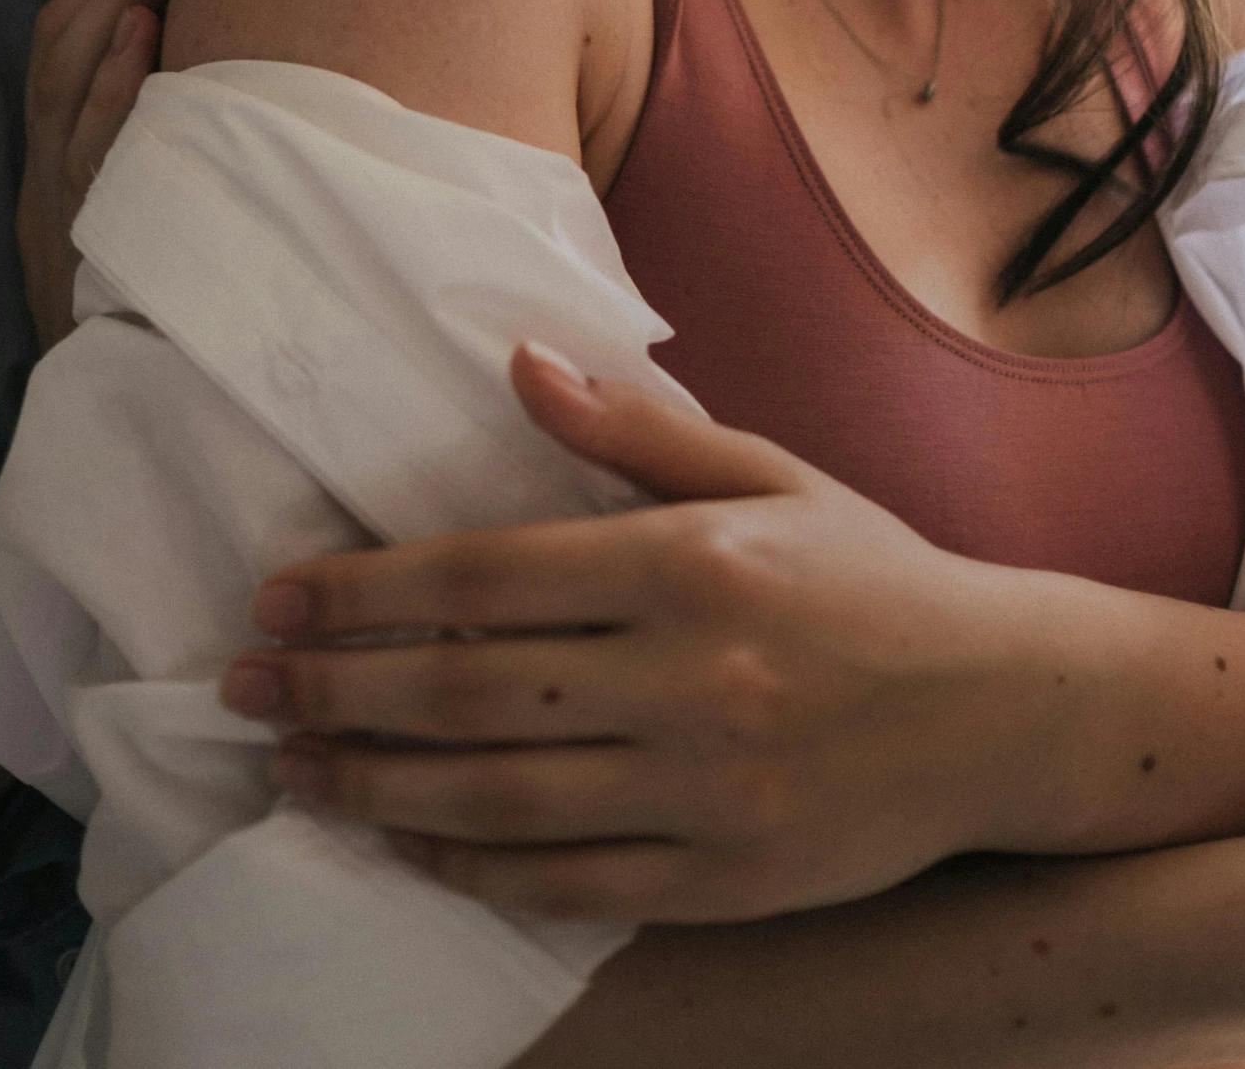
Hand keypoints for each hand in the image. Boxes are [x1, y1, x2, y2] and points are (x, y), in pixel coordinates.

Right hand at [17, 0, 203, 351]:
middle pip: (60, 41)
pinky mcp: (88, 242)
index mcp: (61, 161)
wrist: (122, 412)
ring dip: (118, 2)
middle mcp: (49, 173)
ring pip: (64, 84)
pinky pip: (90, 156)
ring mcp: (64, 205)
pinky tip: (142, 37)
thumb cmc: (156, 306)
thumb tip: (231, 76)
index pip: (65, 39)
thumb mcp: (152, 221)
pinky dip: (113, 91)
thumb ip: (169, 147)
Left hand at [222, 344, 1057, 923]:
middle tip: (241, 689)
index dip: (367, 590)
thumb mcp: (766, 472)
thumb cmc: (872, 572)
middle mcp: (691, 675)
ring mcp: (707, 788)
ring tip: (291, 768)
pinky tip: (405, 842)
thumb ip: (633, 431)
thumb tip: (516, 363)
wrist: (1004, 708)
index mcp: (692, 561)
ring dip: (375, 784)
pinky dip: (472, 867)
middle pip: (468, 691)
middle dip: (335, 690)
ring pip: (498, 796)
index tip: (279, 596)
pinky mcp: (724, 876)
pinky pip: (567, 883)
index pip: (487, 577)